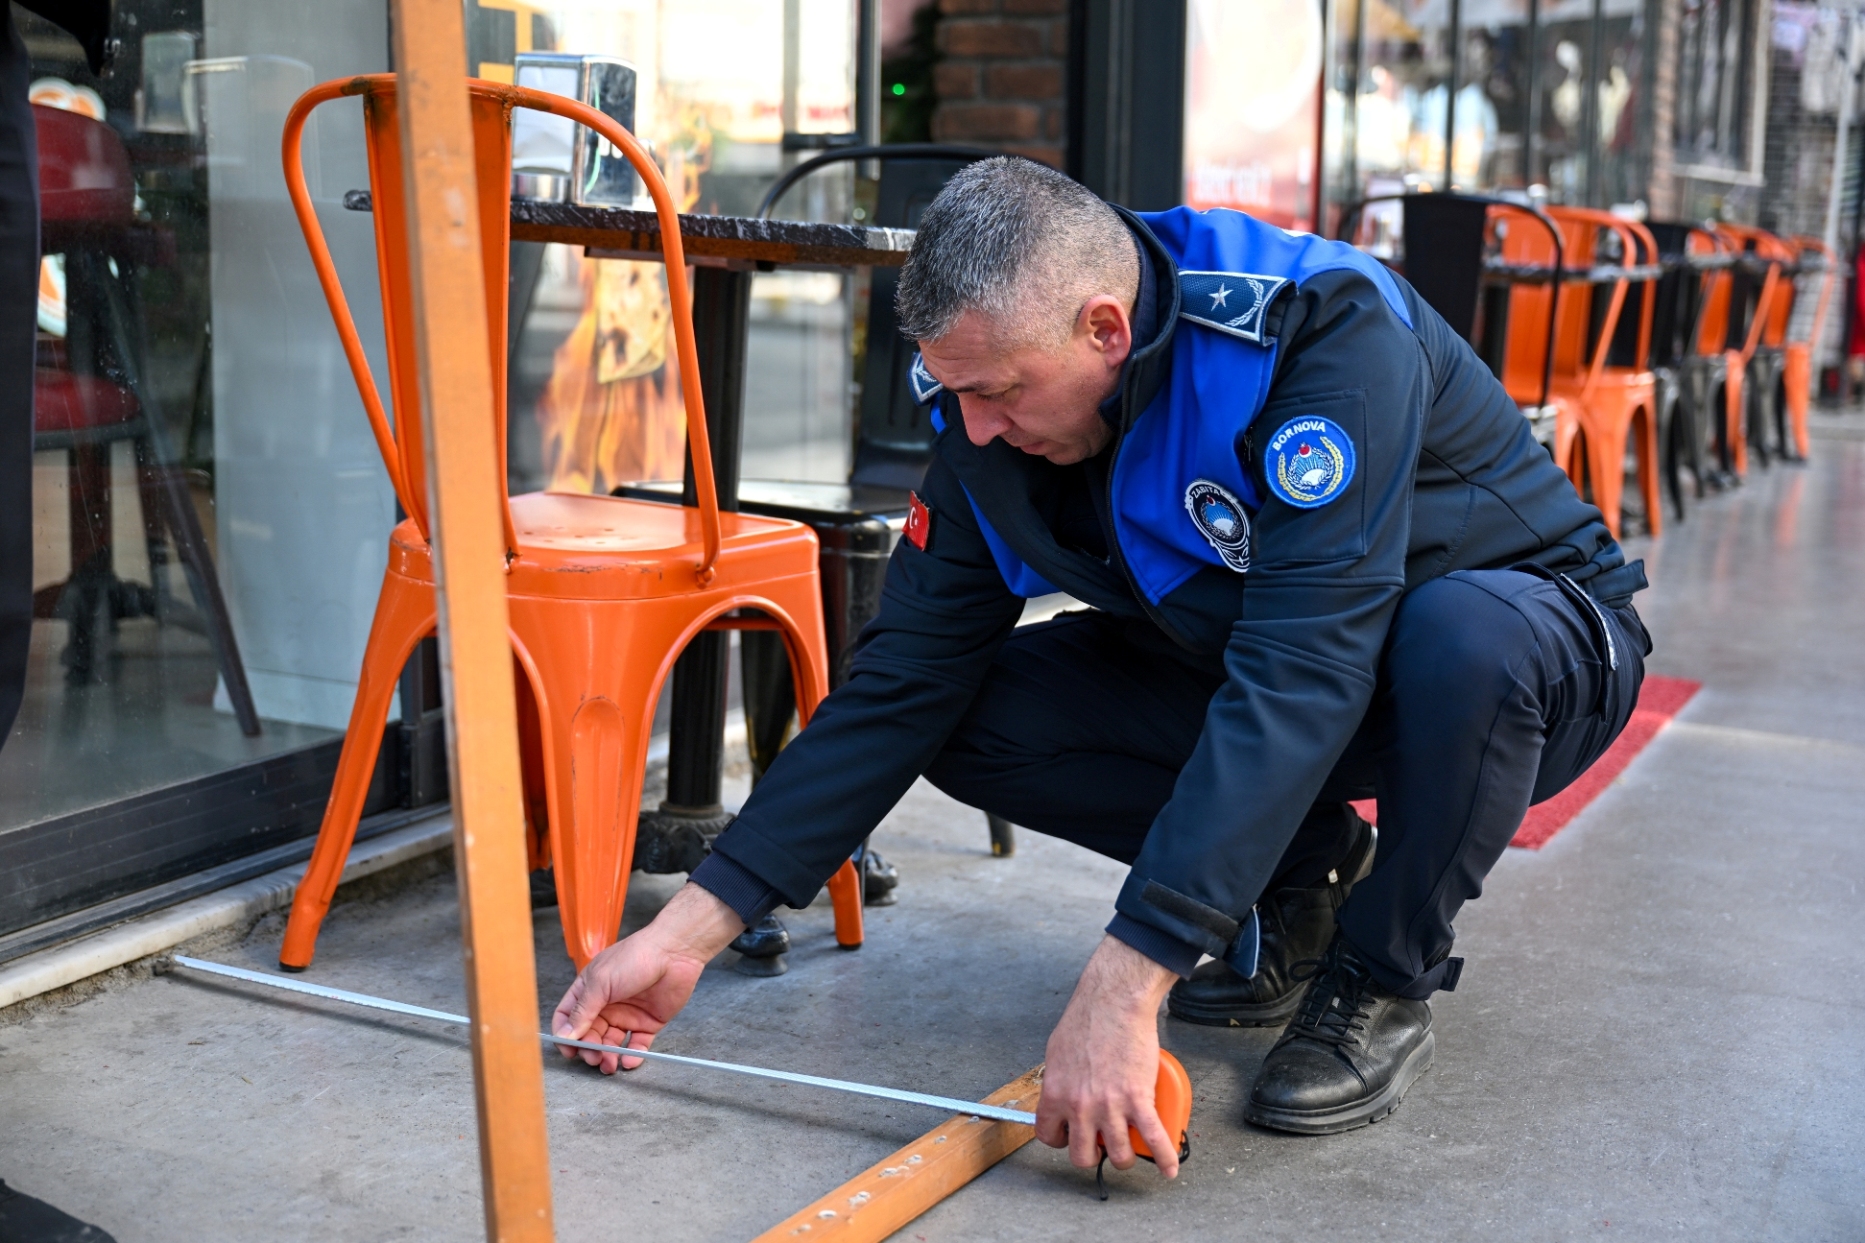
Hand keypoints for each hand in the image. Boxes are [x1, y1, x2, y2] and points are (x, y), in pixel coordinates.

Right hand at [550, 882, 743, 1073]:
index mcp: (589, 990)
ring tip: (610, 1064)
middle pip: (588, 1035)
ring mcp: (626, 1015)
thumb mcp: (601, 982)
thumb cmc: (635, 957)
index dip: (565, 1035)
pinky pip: (636, 1045)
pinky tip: (629, 1060)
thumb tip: (565, 1035)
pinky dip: (632, 1056)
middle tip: (594, 1058)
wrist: (674, 953)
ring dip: (608, 1057)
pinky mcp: (647, 1023)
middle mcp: (605, 1005)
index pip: (568, 1017)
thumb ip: (582, 1011)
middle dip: (589, 1050)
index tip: (569, 1051)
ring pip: (610, 1044)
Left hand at [1036, 935, 1180, 1178]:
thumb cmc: (1087, 1019)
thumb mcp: (1057, 1053)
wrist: (1114, 1002)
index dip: (1060, 1141)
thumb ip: (1060, 1079)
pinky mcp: (1139, 1099)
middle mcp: (1080, 1106)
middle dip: (1092, 1155)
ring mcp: (1110, 1106)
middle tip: (1100, 1147)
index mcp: (1056, 1094)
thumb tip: (1065, 1090)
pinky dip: (1163, 1157)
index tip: (1069, 1137)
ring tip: (1129, 1151)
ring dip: (1124, 1158)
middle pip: (1082, 1155)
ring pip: (1118, 1154)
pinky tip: (1168, 1168)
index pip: (1048, 1135)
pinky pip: (1153, 1138)